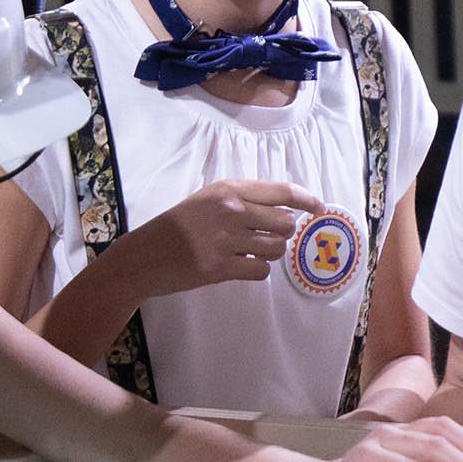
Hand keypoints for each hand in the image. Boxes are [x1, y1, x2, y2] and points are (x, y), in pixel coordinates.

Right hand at [124, 179, 326, 294]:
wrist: (143, 256)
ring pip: (275, 248)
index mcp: (228, 190)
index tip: (319, 208)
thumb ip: (240, 199)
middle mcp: (230, 211)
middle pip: (285, 223)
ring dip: (269, 253)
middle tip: (267, 238)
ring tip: (249, 252)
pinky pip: (261, 271)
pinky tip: (241, 267)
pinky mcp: (221, 268)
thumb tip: (283, 208)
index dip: (306, 200)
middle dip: (282, 233)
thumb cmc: (176, 226)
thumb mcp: (206, 199)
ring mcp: (226, 240)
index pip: (281, 192)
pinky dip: (257, 271)